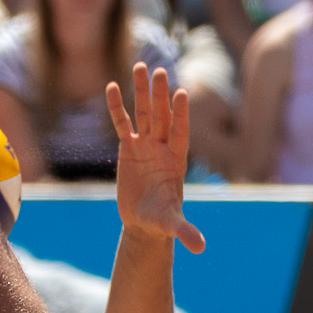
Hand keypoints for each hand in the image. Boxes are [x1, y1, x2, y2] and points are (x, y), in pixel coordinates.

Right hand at [108, 64, 203, 252]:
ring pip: (144, 113)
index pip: (180, 132)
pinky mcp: (128, 148)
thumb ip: (185, 231)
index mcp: (176, 160)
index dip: (181, 114)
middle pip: (162, 116)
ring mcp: (145, 145)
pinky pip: (123, 123)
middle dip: (160, 95)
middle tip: (158, 72)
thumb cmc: (161, 220)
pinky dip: (118, 107)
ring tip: (140, 66)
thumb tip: (200, 247)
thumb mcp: (171, 224)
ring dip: (142, 91)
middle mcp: (162, 147)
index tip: (182, 93)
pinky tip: (112, 87)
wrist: (144, 222)